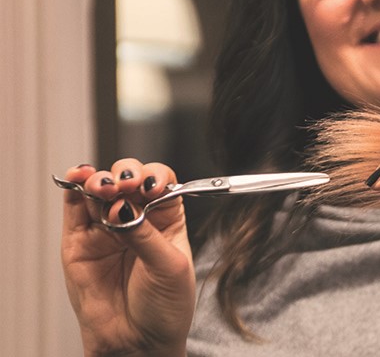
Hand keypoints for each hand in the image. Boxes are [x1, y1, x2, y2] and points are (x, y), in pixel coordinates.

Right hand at [61, 159, 193, 355]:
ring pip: (100, 189)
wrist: (137, 342)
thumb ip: (145, 235)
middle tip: (126, 186)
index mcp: (167, 219)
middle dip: (126, 175)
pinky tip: (79, 178)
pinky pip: (74, 207)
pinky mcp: (80, 240)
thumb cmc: (165, 307)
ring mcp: (107, 228)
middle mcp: (137, 218)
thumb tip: (123, 207)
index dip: (155, 177)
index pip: (161, 183)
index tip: (151, 185)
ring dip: (100, 179)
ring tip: (104, 187)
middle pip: (128, 179)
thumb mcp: (169, 266)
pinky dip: (74, 188)